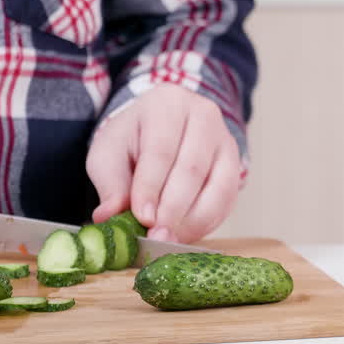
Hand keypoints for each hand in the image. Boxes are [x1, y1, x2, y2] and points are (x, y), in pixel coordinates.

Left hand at [87, 86, 241, 243]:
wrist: (160, 129)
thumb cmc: (133, 140)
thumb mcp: (109, 153)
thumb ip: (109, 184)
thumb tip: (107, 216)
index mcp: (167, 104)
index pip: (161, 149)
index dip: (152, 187)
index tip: (143, 218)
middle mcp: (203, 116)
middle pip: (193, 168)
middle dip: (173, 208)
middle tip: (156, 235)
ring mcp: (225, 141)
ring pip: (218, 186)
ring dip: (193, 220)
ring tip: (169, 239)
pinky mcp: (236, 166)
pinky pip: (227, 200)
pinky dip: (207, 223)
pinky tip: (184, 235)